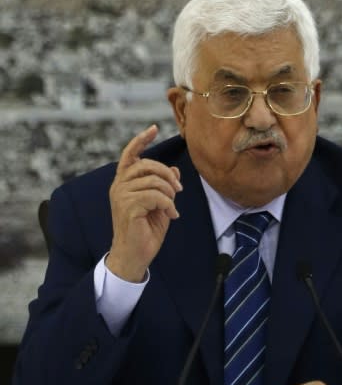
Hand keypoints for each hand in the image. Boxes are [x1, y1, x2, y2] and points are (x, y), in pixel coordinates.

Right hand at [107, 124, 181, 281]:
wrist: (135, 255)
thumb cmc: (145, 230)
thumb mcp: (160, 204)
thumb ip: (164, 186)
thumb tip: (175, 170)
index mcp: (123, 182)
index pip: (130, 154)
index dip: (141, 140)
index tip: (153, 128)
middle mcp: (119, 185)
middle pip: (148, 164)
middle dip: (167, 175)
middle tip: (178, 189)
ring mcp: (121, 195)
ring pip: (154, 181)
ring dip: (169, 193)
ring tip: (172, 207)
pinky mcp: (128, 206)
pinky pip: (156, 196)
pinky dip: (168, 204)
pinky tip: (172, 215)